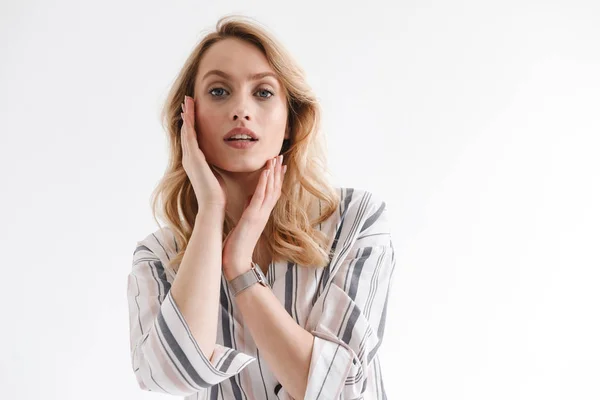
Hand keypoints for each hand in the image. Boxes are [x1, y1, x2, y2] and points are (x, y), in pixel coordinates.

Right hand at [180, 95, 226, 208]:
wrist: (213, 205)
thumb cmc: (218, 193)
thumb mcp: (217, 173)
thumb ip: (216, 164)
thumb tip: (224, 156)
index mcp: (194, 162)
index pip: (192, 138)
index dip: (192, 124)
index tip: (193, 111)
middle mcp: (189, 159)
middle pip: (186, 132)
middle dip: (187, 116)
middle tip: (187, 101)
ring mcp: (190, 159)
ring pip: (187, 132)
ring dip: (187, 116)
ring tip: (187, 103)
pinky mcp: (194, 160)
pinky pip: (190, 138)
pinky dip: (189, 126)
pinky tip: (189, 116)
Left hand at [222, 155, 286, 279]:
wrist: (237, 262)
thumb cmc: (238, 246)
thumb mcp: (244, 223)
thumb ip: (249, 210)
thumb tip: (250, 198)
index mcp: (261, 214)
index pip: (272, 193)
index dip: (276, 178)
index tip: (279, 165)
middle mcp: (264, 213)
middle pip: (275, 188)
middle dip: (277, 171)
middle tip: (280, 155)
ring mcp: (260, 215)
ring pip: (270, 190)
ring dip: (273, 173)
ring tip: (275, 158)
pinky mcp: (252, 217)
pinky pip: (260, 197)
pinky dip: (264, 183)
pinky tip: (266, 172)